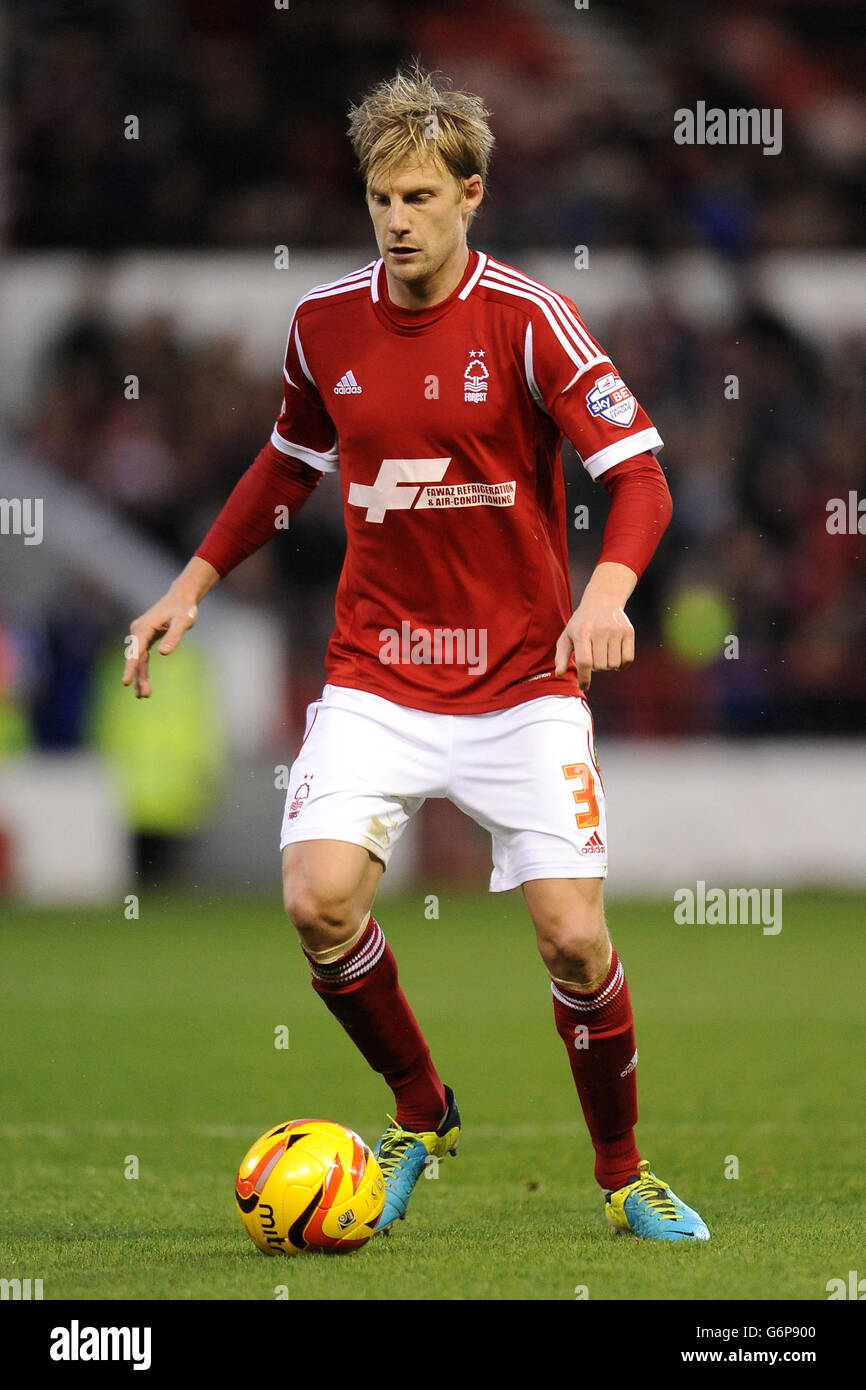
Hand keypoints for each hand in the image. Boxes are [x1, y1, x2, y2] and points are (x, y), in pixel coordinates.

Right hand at [121, 558, 219, 697]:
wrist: (181, 597)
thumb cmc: (184, 609)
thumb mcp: (183, 622)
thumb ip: (174, 637)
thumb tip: (163, 654)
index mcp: (144, 628)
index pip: (135, 651)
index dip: (131, 668)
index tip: (126, 682)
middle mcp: (138, 630)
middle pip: (135, 658)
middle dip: (138, 677)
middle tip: (144, 696)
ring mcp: (140, 633)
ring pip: (138, 658)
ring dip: (140, 676)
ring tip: (144, 695)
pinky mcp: (144, 636)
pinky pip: (141, 655)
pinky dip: (142, 668)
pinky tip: (143, 683)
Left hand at [555, 562, 635, 690]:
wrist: (603, 600)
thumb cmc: (581, 623)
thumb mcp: (567, 636)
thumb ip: (561, 656)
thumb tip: (559, 674)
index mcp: (581, 633)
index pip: (585, 662)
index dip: (584, 678)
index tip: (584, 686)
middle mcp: (599, 631)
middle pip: (600, 666)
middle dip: (595, 668)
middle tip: (593, 656)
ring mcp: (615, 630)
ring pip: (613, 664)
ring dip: (608, 665)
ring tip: (603, 653)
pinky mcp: (628, 631)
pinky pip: (628, 659)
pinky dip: (621, 664)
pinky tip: (615, 656)